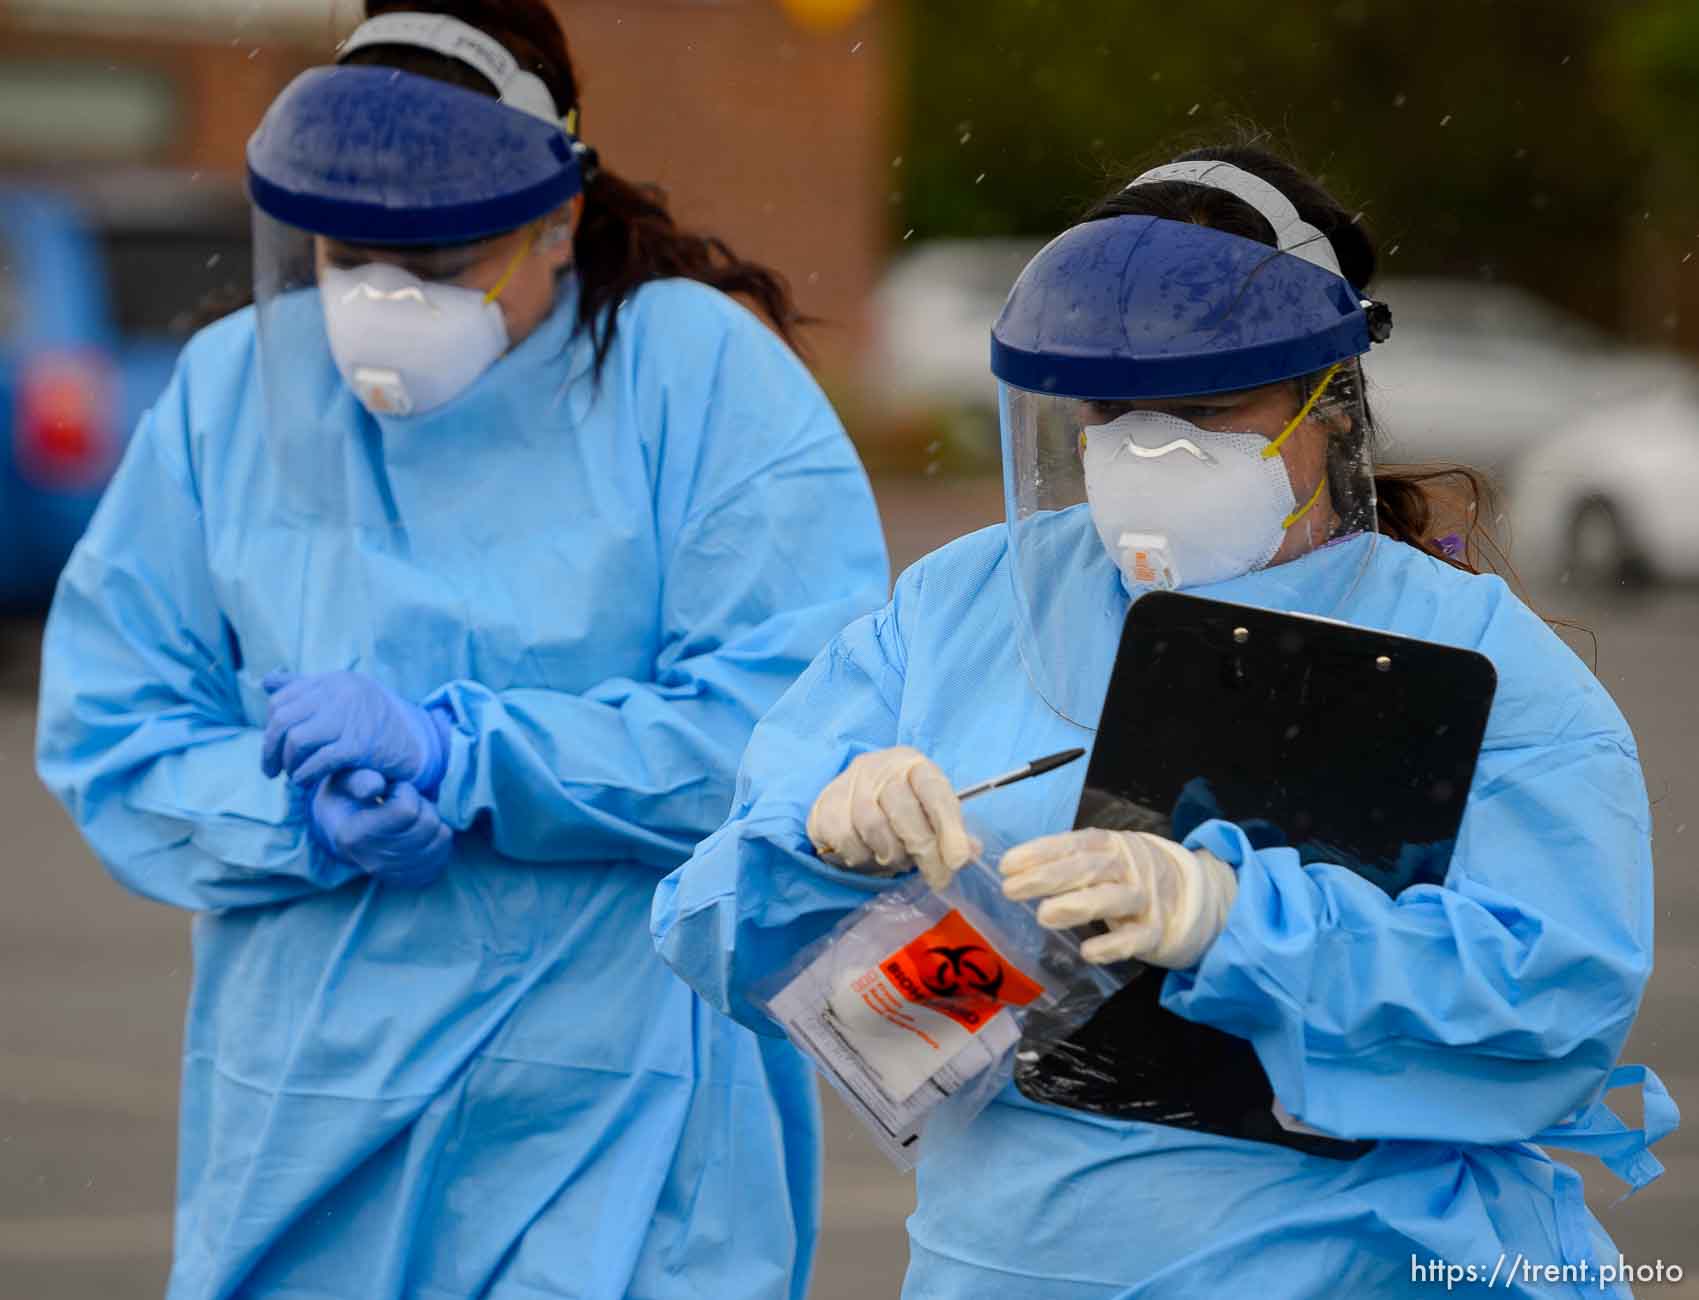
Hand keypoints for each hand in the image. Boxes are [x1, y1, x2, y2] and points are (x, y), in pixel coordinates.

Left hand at [261, 670, 449, 792]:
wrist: (419, 744)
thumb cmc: (376, 723)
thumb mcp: (344, 698)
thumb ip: (307, 690)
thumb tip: (267, 681)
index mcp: (336, 680)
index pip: (282, 698)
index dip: (271, 726)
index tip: (273, 746)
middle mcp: (341, 693)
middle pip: (282, 719)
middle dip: (269, 748)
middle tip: (271, 770)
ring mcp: (351, 718)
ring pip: (296, 740)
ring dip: (289, 764)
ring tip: (293, 776)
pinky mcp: (359, 745)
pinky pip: (318, 761)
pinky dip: (305, 775)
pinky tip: (305, 782)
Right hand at [310, 769, 452, 888]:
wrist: (338, 829)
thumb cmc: (346, 797)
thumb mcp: (344, 781)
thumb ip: (360, 779)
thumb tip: (376, 787)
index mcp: (354, 836)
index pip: (406, 810)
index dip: (406, 791)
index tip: (392, 788)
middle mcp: (373, 861)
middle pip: (428, 824)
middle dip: (423, 804)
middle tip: (405, 802)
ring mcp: (394, 874)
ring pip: (441, 839)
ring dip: (433, 820)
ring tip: (412, 816)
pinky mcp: (410, 879)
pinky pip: (443, 856)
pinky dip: (439, 839)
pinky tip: (420, 831)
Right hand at [805, 746, 979, 889]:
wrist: (846, 796)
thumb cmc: (897, 806)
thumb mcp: (928, 810)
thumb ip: (949, 831)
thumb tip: (970, 853)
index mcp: (913, 764)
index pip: (934, 790)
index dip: (949, 826)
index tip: (958, 860)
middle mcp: (880, 767)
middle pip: (904, 810)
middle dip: (925, 850)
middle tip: (938, 878)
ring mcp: (849, 784)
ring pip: (874, 826)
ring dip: (891, 854)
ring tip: (897, 861)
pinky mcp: (826, 806)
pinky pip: (847, 839)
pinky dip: (862, 856)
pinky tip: (869, 856)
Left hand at [1000, 827, 1236, 967]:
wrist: (1197, 897)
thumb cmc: (1132, 878)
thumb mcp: (1106, 860)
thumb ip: (1069, 862)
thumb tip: (1014, 870)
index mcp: (1111, 845)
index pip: (1073, 844)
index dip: (1040, 852)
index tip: (1007, 864)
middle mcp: (1128, 868)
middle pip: (1087, 868)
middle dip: (1047, 877)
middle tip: (1011, 889)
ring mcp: (1145, 899)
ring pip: (1111, 899)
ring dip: (1077, 906)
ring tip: (1043, 915)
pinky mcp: (1157, 931)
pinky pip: (1135, 938)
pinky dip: (1112, 945)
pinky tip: (1088, 952)